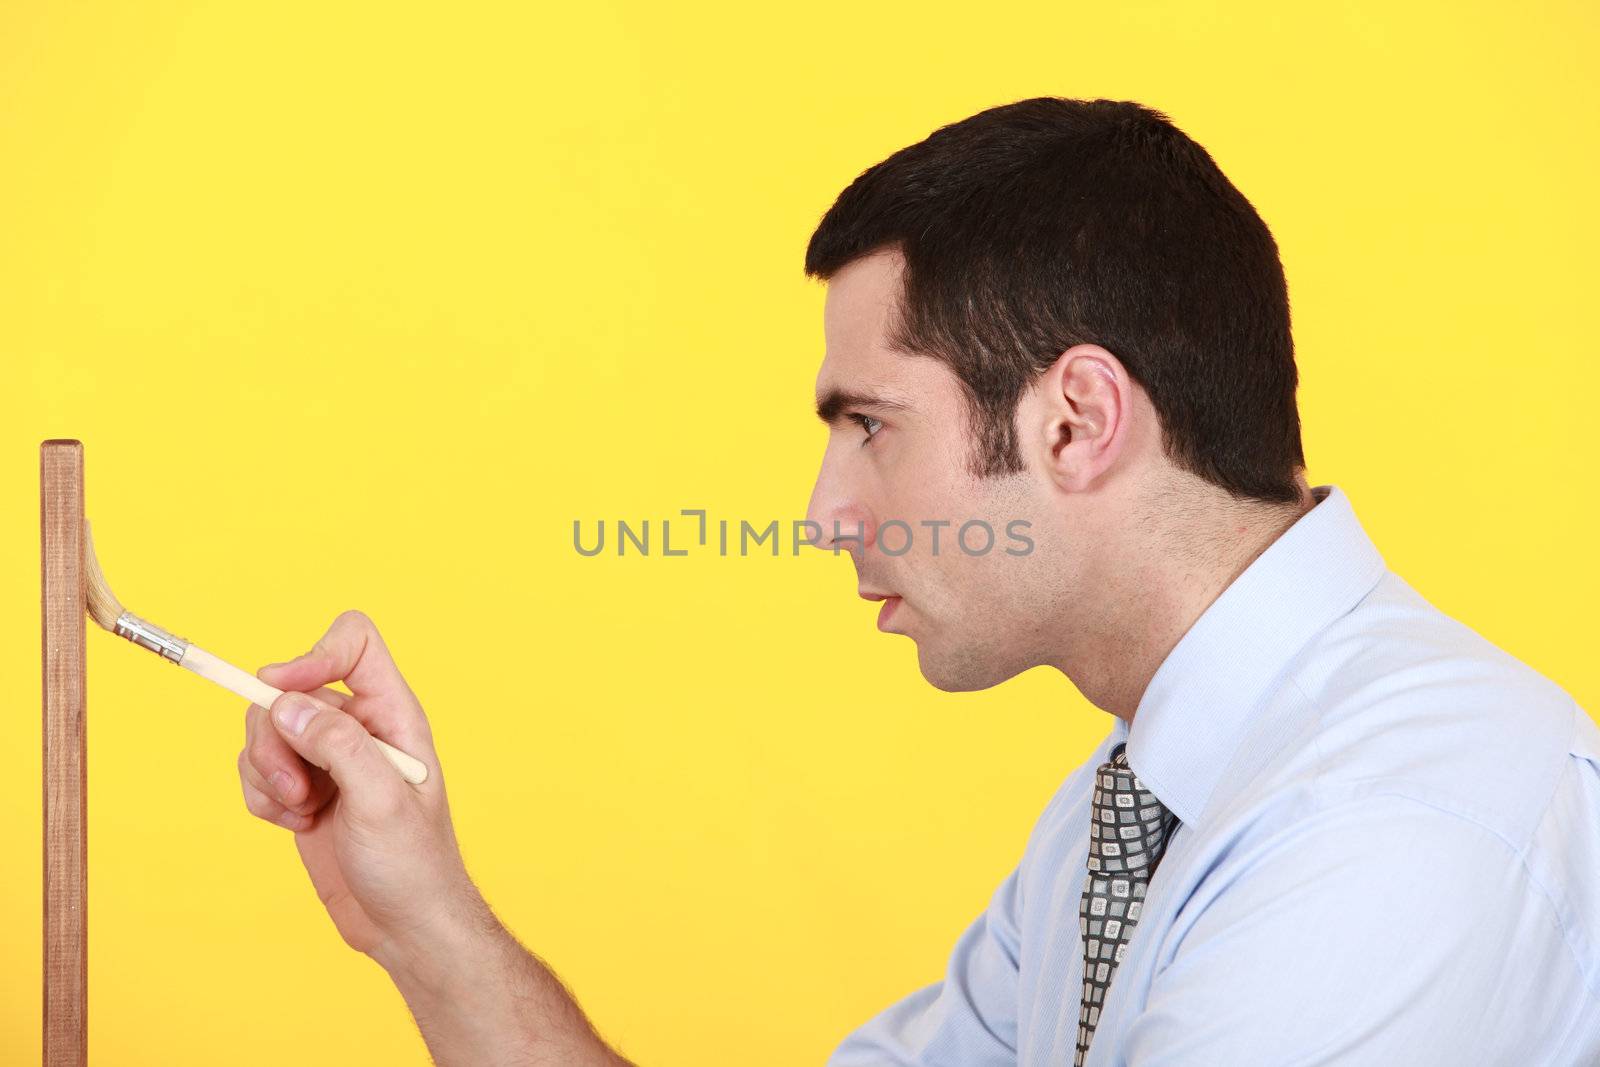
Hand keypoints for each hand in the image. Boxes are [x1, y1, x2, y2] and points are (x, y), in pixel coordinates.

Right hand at [237, 609, 474, 961]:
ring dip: (267, 772)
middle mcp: (359, 727)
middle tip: (298, 789)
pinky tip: (295, 826)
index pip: (353, 643)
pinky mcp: (303, 789)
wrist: (403, 925)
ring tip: (302, 811)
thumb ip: (338, 746)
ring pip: (265, 730)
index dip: (312, 655)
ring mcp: (328, 759)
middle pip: (289, 689)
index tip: (279, 691)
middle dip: (276, 738)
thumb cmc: (411, 864)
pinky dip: (262, 797)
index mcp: (392, 714)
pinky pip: (256, 770)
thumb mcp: (381, 802)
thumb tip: (287, 704)